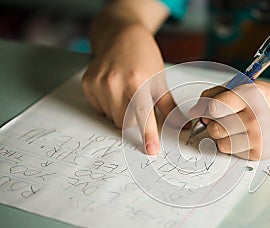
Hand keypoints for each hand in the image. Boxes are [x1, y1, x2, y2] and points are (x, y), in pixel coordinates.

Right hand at [82, 24, 186, 154]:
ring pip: (112, 117)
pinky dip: (109, 105)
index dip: (148, 134)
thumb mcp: (160, 81)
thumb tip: (181, 126)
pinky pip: (100, 109)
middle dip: (135, 118)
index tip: (151, 149)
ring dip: (121, 112)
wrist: (121, 35)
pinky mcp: (88, 84)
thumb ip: (169, 107)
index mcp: (137, 81)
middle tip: (138, 101)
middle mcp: (115, 83)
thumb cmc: (143, 56)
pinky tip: (114, 88)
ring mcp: (99, 83)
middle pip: (125, 122)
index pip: (143, 115)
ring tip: (126, 91)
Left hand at [190, 81, 269, 159]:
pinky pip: (232, 153)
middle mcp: (255, 117)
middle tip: (225, 119)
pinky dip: (233, 145)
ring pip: (221, 144)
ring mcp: (259, 137)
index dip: (207, 110)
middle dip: (214, 124)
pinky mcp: (260, 153)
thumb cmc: (266, 99)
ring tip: (234, 128)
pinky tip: (244, 136)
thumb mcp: (244, 87)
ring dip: (222, 137)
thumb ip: (216, 95)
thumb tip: (194, 112)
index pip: (214, 108)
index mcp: (250, 95)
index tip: (211, 110)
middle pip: (215, 128)